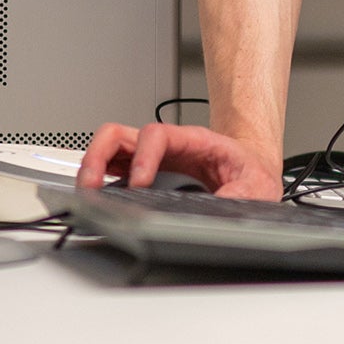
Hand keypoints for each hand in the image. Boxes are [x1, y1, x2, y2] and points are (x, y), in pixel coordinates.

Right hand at [77, 121, 283, 200]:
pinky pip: (112, 166)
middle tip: (93, 185)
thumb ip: (240, 195)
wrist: (252, 169)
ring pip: (109, 147)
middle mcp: (166, 145)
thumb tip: (221, 209)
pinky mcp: (142, 170)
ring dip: (91, 166)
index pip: (157, 135)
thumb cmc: (251, 172)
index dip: (143, 156)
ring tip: (86, 192)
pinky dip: (98, 177)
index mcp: (192, 141)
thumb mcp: (257, 184)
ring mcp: (151, 156)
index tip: (138, 182)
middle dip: (99, 156)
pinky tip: (95, 196)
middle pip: (120, 134)